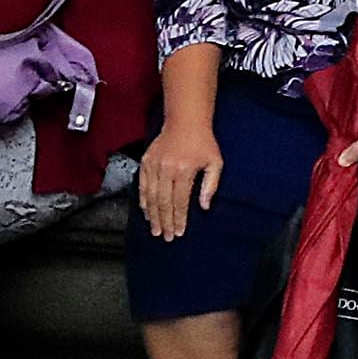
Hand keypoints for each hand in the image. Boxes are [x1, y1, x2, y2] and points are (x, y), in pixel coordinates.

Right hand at [138, 120, 222, 240]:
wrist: (185, 121)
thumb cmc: (203, 142)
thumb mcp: (215, 162)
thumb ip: (210, 185)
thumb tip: (204, 207)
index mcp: (184, 171)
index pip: (180, 202)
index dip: (179, 219)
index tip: (179, 232)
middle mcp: (166, 169)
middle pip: (163, 202)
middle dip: (165, 222)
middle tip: (166, 237)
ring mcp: (153, 166)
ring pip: (150, 197)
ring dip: (152, 215)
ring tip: (155, 230)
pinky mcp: (145, 162)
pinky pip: (142, 186)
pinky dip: (143, 201)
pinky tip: (146, 212)